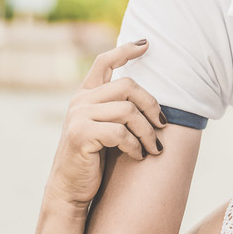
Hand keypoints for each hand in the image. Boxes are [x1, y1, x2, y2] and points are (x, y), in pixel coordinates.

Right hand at [44, 40, 166, 208]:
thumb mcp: (104, 128)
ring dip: (147, 131)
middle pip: (128, 86)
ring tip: (153, 148)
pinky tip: (138, 156)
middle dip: (151, 105)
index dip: (125, 51)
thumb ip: (117, 110)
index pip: (104, 62)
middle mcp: (80, 101)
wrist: (70, 189)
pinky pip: (120, 133)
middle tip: (162, 125)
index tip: (146, 44)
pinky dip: (135, 146)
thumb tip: (151, 101)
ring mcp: (79, 117)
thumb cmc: (94, 160)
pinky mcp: (81, 135)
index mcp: (86, 95)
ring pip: (128, 111)